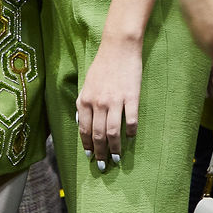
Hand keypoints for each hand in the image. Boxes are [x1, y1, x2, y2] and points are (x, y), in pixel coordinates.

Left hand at [76, 36, 142, 166]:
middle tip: (102, 165)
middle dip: (99, 153)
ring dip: (114, 149)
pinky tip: (131, 138)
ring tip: (116, 158)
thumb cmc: (102, 65)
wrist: (119, 47)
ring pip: (113, 132)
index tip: (90, 156)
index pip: (84, 129)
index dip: (87, 145)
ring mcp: (115, 101)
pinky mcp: (131, 97)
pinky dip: (130, 132)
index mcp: (85, 100)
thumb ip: (83, 103)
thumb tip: (82, 122)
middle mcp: (97, 103)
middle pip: (98, 135)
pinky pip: (131, 121)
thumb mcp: (87, 84)